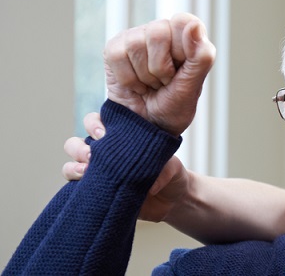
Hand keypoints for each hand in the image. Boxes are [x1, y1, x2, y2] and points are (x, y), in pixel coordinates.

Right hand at [62, 111, 191, 222]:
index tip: (104, 133)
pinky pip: (74, 187)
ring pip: (71, 164)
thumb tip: (150, 185)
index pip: (97, 123)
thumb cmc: (171, 173)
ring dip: (73, 166)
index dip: (94, 124)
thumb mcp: (172, 166)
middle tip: (92, 154)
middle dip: (79, 147)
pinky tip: (84, 185)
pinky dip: (74, 184)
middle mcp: (105, 154)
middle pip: (76, 143)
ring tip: (87, 171)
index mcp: (120, 139)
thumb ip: (163, 170)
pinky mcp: (97, 192)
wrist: (173, 199)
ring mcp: (99, 173)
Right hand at [104, 13, 215, 134]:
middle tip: (164, 82)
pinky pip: (117, 55)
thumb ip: (201, 56)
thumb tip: (194, 25)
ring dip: (144, 76)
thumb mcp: (193, 86)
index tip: (181, 70)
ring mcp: (137, 37)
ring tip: (150, 84)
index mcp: (187, 36)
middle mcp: (162, 31)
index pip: (183, 21)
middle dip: (161, 68)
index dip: (181, 49)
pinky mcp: (115, 48)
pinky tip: (135, 85)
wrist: (147, 127)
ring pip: (136, 45)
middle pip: (158, 33)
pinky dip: (127, 78)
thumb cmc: (174, 106)